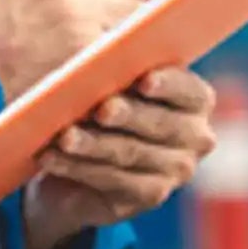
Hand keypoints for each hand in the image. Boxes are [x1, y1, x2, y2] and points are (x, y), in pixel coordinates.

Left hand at [23, 67, 217, 248]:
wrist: (77, 162)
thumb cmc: (97, 105)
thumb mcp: (106, 78)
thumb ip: (112, 63)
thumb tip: (95, 52)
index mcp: (194, 99)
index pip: (189, 90)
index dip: (168, 85)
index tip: (143, 80)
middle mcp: (195, 137)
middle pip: (160, 124)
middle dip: (128, 115)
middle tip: (101, 109)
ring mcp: (175, 171)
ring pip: (130, 153)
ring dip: (93, 144)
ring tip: (63, 137)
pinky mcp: (149, 196)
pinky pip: (112, 180)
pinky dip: (78, 167)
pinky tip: (52, 158)